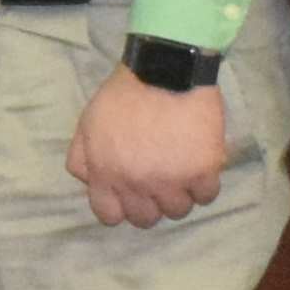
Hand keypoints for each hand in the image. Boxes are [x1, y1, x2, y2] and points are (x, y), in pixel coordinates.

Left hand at [70, 73, 235, 227]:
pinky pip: (207, 196)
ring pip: (178, 210)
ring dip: (179, 194)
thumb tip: (90, 182)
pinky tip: (199, 165)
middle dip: (150, 203)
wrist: (166, 70)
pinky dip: (204, 184)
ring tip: (180, 171)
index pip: (109, 215)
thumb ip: (82, 157)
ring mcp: (171, 179)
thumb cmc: (124, 94)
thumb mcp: (88, 123)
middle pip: (146, 219)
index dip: (120, 208)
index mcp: (105, 172)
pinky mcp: (203, 171)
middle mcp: (136, 182)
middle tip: (158, 183)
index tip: (130, 196)